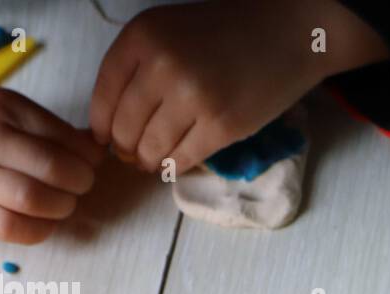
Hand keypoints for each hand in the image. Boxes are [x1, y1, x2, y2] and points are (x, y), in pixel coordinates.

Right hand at [0, 89, 102, 243]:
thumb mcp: (2, 108)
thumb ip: (45, 126)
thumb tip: (95, 150)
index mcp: (6, 110)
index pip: (66, 138)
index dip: (89, 159)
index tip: (89, 166)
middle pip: (54, 168)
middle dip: (80, 184)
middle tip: (79, 187)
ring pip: (32, 199)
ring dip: (61, 208)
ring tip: (62, 205)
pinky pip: (10, 227)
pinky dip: (38, 231)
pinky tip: (43, 224)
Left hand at [90, 0, 386, 174]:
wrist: (286, 33)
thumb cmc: (227, 32)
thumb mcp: (170, 31)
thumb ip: (140, 65)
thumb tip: (115, 124)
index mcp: (143, 37)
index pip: (104, 96)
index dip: (103, 126)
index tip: (107, 139)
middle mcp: (163, 66)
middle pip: (126, 128)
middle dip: (127, 149)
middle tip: (134, 155)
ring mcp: (193, 98)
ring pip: (153, 148)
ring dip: (150, 161)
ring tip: (156, 160)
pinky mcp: (222, 126)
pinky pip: (184, 158)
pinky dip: (176, 165)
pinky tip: (177, 161)